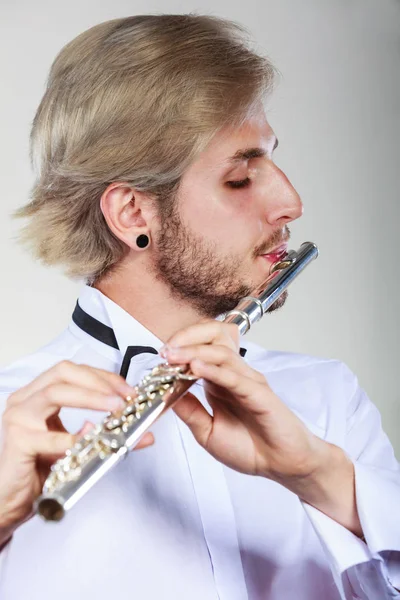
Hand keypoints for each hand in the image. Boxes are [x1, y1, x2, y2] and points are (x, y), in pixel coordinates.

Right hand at [0, 361, 152, 537]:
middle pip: (64, 372)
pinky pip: (48, 437)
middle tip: (123, 397)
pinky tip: (88, 441)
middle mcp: (26, 400)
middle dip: (98, 381)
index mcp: (38, 394)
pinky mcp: (18, 441)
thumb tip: (145, 435)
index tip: (127, 389)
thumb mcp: (77, 445)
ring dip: (90, 398)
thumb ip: (106, 435)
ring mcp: (19, 418)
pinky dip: (72, 438)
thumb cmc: (41, 468)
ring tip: (114, 407)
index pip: (73, 371)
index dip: (103, 376)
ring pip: (55, 392)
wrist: (12, 499)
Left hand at [162, 320, 327, 483]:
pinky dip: (214, 369)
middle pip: (213, 337)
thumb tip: (165, 392)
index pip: (201, 348)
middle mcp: (234, 375)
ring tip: (173, 356)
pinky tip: (196, 367)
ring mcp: (247, 381)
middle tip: (166, 349)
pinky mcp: (258, 393)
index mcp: (220, 382)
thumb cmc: (251, 449)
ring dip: (194, 351)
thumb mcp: (207, 432)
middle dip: (187, 336)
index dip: (179, 347)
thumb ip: (189, 411)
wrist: (282, 465)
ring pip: (221, 352)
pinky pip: (234, 376)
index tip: (159, 356)